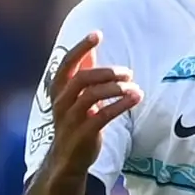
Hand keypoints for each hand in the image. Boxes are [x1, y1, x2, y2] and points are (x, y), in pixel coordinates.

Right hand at [43, 31, 141, 172]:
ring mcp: (71, 118)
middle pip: (81, 78)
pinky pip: (103, 115)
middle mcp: (61, 102)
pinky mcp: (84, 134)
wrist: (66, 160)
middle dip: (106, 72)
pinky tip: (136, 98)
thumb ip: (82, 74)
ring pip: (92, 96)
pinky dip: (121, 105)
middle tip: (128, 73)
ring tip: (135, 87)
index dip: (81, 48)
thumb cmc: (74, 123)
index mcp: (58, 90)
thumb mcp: (75, 97)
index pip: (67, 63)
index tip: (97, 34)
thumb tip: (91, 50)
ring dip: (116, 88)